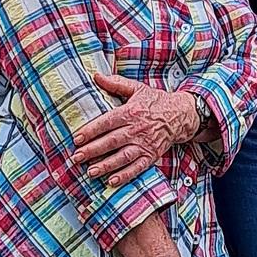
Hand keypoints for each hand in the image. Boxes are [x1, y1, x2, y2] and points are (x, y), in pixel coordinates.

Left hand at [71, 71, 200, 185]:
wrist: (179, 115)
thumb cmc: (154, 101)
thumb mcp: (137, 88)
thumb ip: (116, 83)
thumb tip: (96, 75)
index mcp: (131, 112)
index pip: (107, 122)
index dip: (91, 130)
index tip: (77, 138)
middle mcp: (137, 129)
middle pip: (111, 141)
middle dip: (93, 150)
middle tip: (76, 157)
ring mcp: (144, 144)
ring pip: (122, 157)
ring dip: (106, 165)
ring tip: (90, 172)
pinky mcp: (151, 155)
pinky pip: (137, 168)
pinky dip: (125, 175)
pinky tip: (111, 181)